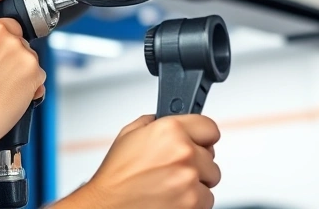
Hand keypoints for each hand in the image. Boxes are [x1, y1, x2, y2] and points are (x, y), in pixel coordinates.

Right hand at [54, 115, 220, 208]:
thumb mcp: (129, 135)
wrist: (107, 206)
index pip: (210, 128)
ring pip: (210, 179)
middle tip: (173, 169)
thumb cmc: (116, 176)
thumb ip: (155, 122)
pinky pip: (207, 199)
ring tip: (170, 185)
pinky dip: (193, 201)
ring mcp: (190, 179)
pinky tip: (173, 198)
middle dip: (197, 162)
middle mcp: (183, 152)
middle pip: (211, 156)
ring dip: (196, 182)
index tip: (197, 142)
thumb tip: (167, 118)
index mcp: (170, 130)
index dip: (201, 136)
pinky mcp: (193, 203)